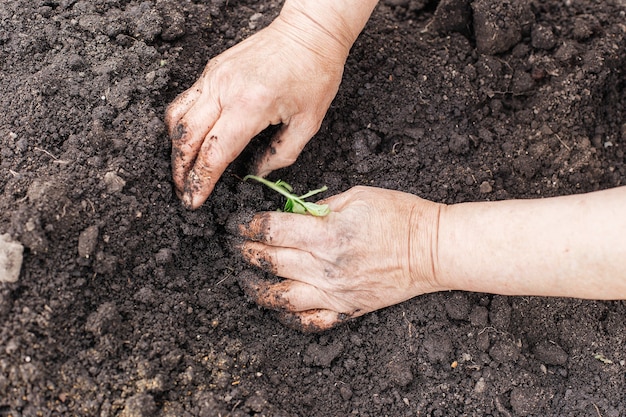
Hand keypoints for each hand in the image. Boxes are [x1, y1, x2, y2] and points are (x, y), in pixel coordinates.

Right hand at [165, 15, 347, 208]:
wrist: (309, 31)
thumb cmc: (315, 73)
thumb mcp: (308, 122)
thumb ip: (281, 154)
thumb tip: (258, 173)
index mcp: (250, 105)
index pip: (214, 153)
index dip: (201, 181)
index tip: (194, 201)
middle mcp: (223, 89)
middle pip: (185, 139)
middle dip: (180, 172)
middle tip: (184, 193)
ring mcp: (213, 77)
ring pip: (177, 119)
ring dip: (175, 149)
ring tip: (183, 171)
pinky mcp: (211, 70)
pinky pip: (184, 101)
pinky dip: (180, 126)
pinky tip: (189, 141)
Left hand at [236, 186, 446, 330]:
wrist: (432, 249)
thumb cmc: (399, 215)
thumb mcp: (356, 195)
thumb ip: (318, 207)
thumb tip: (291, 213)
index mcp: (327, 234)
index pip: (272, 230)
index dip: (247, 225)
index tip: (237, 222)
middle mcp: (325, 267)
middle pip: (269, 261)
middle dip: (244, 252)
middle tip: (232, 245)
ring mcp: (335, 292)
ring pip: (280, 297)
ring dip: (255, 288)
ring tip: (244, 279)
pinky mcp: (346, 309)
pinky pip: (309, 321)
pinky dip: (287, 317)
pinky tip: (276, 306)